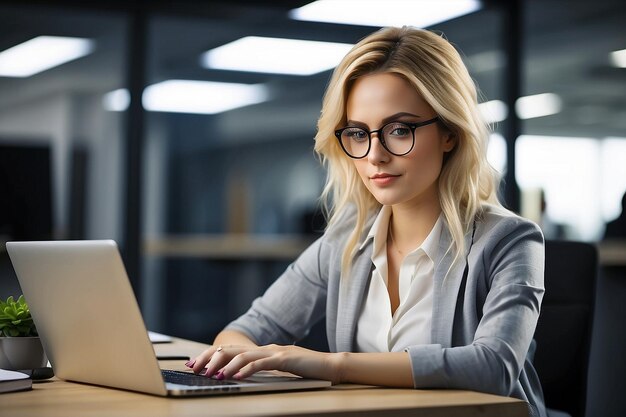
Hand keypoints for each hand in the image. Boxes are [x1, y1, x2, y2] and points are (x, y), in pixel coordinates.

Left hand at [187, 344, 340, 382]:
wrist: (329, 365)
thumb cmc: (305, 370)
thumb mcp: (278, 369)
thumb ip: (261, 369)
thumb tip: (237, 374)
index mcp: (262, 350)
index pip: (230, 350)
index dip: (210, 355)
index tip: (194, 363)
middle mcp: (265, 348)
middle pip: (231, 349)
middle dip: (211, 357)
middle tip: (196, 367)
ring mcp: (275, 352)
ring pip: (243, 355)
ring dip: (225, 365)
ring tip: (213, 374)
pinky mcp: (285, 359)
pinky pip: (262, 363)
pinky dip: (247, 368)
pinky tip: (237, 376)